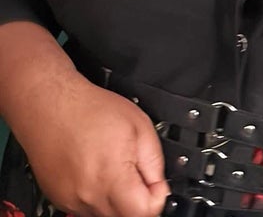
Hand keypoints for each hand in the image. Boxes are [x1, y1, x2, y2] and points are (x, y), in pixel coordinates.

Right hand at [13, 71, 168, 216]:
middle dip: (138, 199)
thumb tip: (160, 186)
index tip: (157, 183)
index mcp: (111, 178)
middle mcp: (88, 196)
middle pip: (125, 216)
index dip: (157, 197)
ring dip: (118, 199)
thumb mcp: (140, 126)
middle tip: (138, 172)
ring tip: (114, 166)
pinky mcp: (60, 199)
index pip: (143, 212)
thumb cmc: (92, 110)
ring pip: (106, 214)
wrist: (52, 106)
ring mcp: (71, 201)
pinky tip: (97, 170)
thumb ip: (155, 162)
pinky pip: (87, 208)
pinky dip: (98, 195)